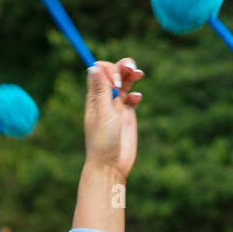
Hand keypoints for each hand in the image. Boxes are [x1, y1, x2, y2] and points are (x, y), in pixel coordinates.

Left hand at [83, 58, 142, 180]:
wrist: (111, 165)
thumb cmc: (103, 141)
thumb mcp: (103, 113)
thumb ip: (101, 90)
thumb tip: (93, 66)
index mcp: (95, 96)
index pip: (99, 70)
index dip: (109, 68)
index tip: (115, 81)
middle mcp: (105, 99)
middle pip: (113, 72)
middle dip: (122, 66)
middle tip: (130, 71)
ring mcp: (116, 107)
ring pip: (124, 82)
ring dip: (131, 74)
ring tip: (139, 74)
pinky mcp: (127, 116)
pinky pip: (132, 98)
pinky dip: (136, 94)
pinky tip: (137, 99)